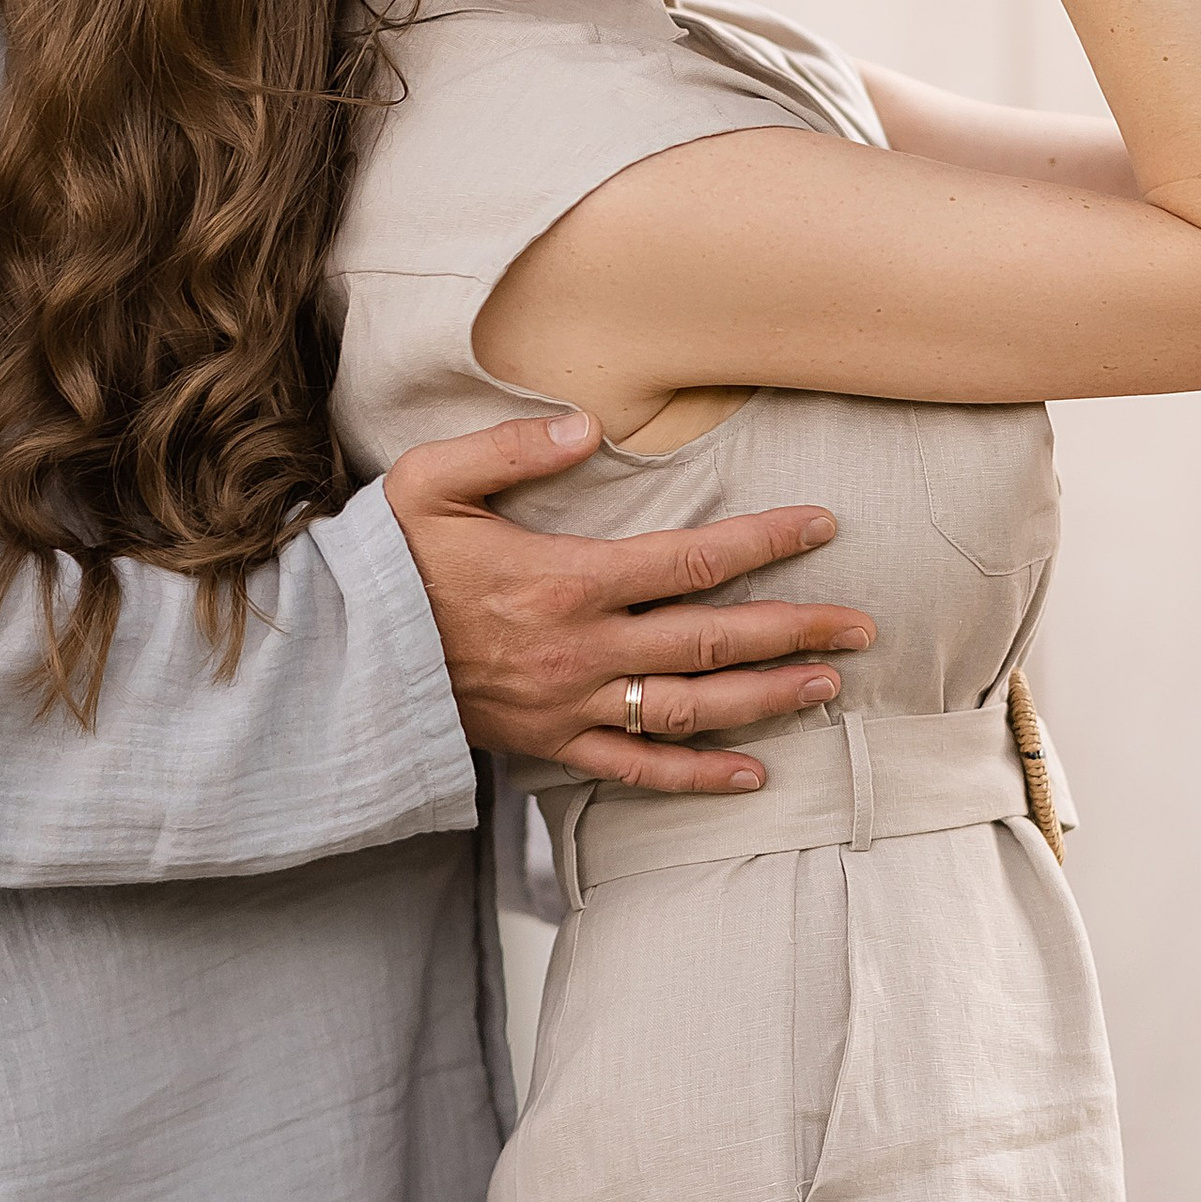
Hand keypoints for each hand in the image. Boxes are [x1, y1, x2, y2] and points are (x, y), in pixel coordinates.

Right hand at [384, 409, 874, 790]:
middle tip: (862, 625)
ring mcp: (569, 705)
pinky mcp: (550, 744)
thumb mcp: (430, 482)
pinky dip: (698, 777)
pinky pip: (636, 770)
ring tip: (828, 686)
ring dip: (766, 698)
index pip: (689, 560)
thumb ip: (510, 447)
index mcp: (564, 580)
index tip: (821, 526)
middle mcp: (580, 650)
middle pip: (711, 639)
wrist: (337, 661)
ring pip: (689, 708)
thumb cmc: (386, 563)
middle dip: (796, 630)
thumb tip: (590, 424)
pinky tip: (753, 773)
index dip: (762, 542)